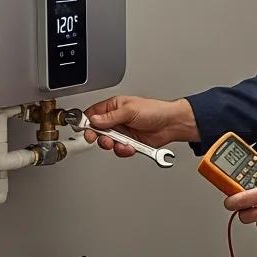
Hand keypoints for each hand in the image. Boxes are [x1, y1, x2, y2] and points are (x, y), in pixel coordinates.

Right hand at [81, 96, 198, 157]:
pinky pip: (119, 150)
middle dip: (101, 137)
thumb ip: (110, 117)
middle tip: (105, 139)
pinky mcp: (129, 143)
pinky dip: (123, 150)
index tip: (86, 130)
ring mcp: (122, 132)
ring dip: (114, 145)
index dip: (87, 123)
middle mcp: (116, 119)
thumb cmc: (154, 110)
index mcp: (114, 107)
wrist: (171, 124)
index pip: (93, 114)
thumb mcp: (130, 110)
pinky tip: (130, 147)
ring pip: (108, 143)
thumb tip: (94, 120)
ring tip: (121, 143)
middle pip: (98, 131)